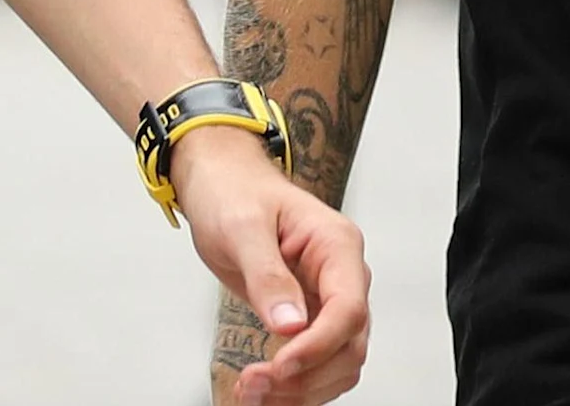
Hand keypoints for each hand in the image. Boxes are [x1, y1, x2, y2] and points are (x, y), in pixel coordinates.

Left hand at [180, 131, 369, 404]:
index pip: (348, 309)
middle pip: (349, 344)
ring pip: (339, 362)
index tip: (282, 366)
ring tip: (255, 393)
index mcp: (336, 245)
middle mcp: (342, 274)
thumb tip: (290, 324)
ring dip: (303, 387)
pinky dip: (297, 384)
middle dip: (306, 373)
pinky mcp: (311, 316)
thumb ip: (267, 275)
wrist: (221, 184)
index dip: (319, 345)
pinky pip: (319, 362)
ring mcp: (329, 298)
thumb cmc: (233, 192)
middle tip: (256, 386)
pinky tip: (266, 389)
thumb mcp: (242, 227)